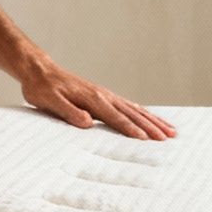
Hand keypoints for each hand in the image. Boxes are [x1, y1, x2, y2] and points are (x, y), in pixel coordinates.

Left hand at [20, 59, 174, 140]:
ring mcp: (106, 95)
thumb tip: (88, 122)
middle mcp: (103, 96)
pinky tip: (153, 119)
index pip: (115, 117)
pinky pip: (130, 106)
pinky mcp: (105, 96)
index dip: (131, 129)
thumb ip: (69, 112)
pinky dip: (144, 113)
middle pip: (132, 113)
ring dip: (154, 120)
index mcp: (92, 99)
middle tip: (168, 138)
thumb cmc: (43, 89)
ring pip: (135, 109)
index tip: (145, 140)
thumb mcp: (50, 102)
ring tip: (171, 131)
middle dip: (151, 126)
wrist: (40, 71)